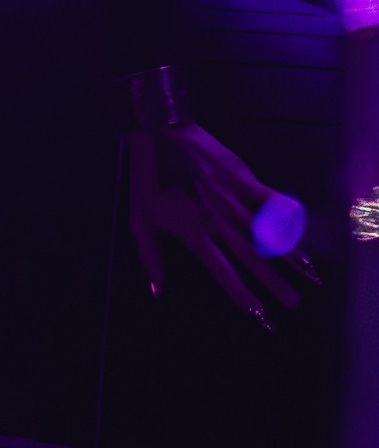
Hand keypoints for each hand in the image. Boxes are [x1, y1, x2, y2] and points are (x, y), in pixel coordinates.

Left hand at [127, 121, 316, 327]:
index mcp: (193, 233)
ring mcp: (230, 198)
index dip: (241, 294)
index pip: (222, 272)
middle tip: (292, 301)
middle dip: (273, 282)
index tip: (259, 314)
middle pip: (250, 258)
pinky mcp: (240, 176)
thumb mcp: (139, 219)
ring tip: (308, 273)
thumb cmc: (147, 177)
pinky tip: (303, 225)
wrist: (157, 133)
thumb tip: (156, 290)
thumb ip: (150, 258)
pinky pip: (269, 198)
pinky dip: (287, 213)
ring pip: (265, 231)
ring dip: (289, 253)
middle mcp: (216, 220)